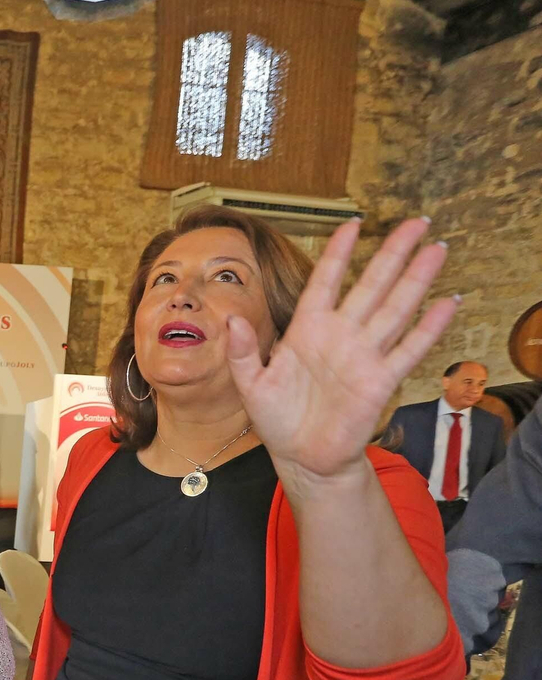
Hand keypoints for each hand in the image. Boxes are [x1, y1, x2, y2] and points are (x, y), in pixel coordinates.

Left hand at [226, 217, 455, 486]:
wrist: (301, 457)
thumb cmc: (276, 419)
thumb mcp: (250, 384)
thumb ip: (241, 352)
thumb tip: (231, 320)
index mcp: (307, 330)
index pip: (326, 281)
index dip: (339, 253)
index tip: (354, 224)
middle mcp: (340, 335)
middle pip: (371, 285)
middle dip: (393, 253)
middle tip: (416, 222)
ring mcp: (363, 355)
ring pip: (396, 308)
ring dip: (417, 279)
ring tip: (436, 248)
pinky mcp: (380, 380)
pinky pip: (408, 348)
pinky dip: (429, 327)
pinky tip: (448, 302)